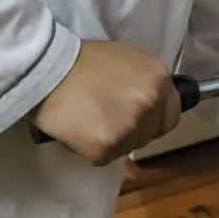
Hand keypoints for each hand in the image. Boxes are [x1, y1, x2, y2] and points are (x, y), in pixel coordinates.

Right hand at [32, 40, 180, 165]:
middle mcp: (149, 102)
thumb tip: (152, 102)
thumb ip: (144, 81)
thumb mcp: (125, 59)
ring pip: (126, 148)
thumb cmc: (82, 60)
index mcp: (158, 78)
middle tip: (104, 116)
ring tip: (87, 120)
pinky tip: (77, 130)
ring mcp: (129, 126)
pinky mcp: (105, 146)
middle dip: (130, 131)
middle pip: (149, 135)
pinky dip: (90, 150)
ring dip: (109, 141)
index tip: (137, 118)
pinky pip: (103, 158)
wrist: (46, 69)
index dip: (154, 120)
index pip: (172, 116)